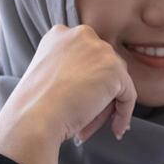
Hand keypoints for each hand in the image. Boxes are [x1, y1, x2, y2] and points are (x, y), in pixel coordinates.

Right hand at [0, 24, 138, 163]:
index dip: (87, 81)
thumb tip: (94, 84)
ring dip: (106, 106)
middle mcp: (82, 35)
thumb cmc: (35, 104)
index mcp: (61, 34)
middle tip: (85, 119)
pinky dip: (123, 114)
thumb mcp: (48, 74)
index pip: (87, 56)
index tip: (80, 101)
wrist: (34, 117)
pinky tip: (115, 129)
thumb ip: (70, 68)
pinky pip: (128, 96)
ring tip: (89, 126)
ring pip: (116, 82)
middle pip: (104, 67)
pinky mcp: (115, 71)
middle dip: (98, 94)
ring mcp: (100, 50)